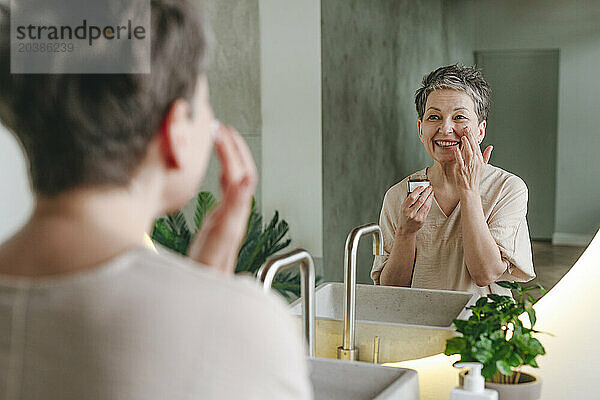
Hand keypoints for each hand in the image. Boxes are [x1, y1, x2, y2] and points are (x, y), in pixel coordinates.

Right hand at [188, 124, 257, 274]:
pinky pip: (226, 192)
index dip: (232, 151)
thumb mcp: (221, 235)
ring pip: (235, 180)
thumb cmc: (209, 268)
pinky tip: (216, 170)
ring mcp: (229, 217)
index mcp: (236, 212)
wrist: (205, 291)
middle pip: (241, 174)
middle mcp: (236, 214)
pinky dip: (222, 173)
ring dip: (230, 158)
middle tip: (222, 128)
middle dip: (234, 148)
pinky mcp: (220, 223)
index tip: (222, 132)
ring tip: (220, 139)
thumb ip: (234, 207)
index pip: (239, 173)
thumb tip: (247, 179)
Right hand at [397, 185, 433, 234]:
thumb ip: (407, 198)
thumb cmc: (404, 217)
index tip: (421, 187)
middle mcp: (410, 213)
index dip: (417, 191)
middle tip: (429, 187)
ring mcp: (417, 217)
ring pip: (425, 205)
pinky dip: (430, 203)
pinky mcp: (422, 220)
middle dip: (426, 192)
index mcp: (404, 209)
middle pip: (420, 200)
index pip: (411, 197)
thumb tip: (411, 188)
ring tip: (431, 192)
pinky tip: (430, 199)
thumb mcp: (403, 207)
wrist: (406, 229)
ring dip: (430, 197)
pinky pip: (427, 210)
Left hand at [451, 126, 492, 192]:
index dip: (473, 137)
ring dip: (466, 144)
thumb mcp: (483, 166)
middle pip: (473, 147)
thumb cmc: (475, 177)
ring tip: (463, 136)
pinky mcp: (462, 170)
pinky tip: (456, 149)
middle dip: (470, 137)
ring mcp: (469, 166)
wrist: (470, 189)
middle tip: (466, 128)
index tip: (470, 129)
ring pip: (468, 153)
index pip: (476, 145)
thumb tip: (491, 146)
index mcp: (479, 159)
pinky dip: (459, 155)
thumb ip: (486, 155)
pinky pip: (460, 161)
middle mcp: (475, 162)